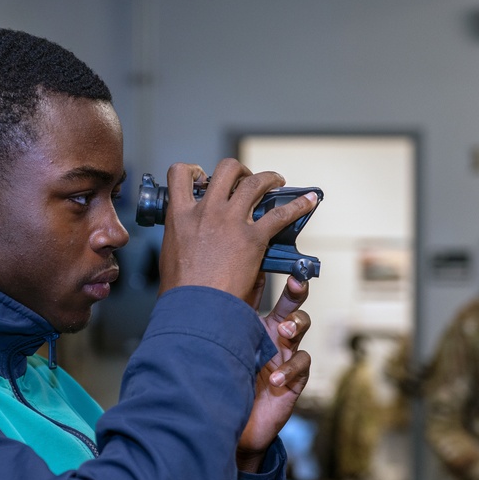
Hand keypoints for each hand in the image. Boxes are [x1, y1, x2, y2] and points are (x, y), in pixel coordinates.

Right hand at [157, 158, 319, 301]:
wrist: (194, 310)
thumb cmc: (181, 292)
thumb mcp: (171, 256)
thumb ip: (182, 238)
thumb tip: (192, 239)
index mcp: (180, 216)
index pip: (179, 174)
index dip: (193, 170)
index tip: (203, 178)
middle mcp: (206, 212)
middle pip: (226, 169)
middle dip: (239, 170)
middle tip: (245, 180)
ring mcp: (230, 222)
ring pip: (254, 182)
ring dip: (269, 178)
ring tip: (276, 182)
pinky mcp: (253, 238)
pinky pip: (281, 214)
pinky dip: (299, 205)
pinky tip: (308, 201)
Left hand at [236, 275, 311, 471]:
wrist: (229, 426)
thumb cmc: (221, 385)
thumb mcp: (218, 350)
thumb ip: (218, 326)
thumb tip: (206, 293)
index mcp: (252, 323)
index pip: (265, 293)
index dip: (270, 276)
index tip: (274, 261)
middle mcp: (272, 335)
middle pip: (291, 304)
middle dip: (296, 290)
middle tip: (296, 282)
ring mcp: (285, 355)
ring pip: (301, 327)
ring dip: (296, 325)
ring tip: (286, 331)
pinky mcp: (294, 379)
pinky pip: (301, 365)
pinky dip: (290, 370)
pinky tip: (275, 380)